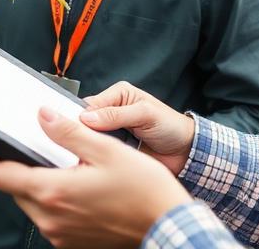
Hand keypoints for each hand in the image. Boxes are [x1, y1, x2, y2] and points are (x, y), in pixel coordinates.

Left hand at [0, 106, 191, 247]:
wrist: (168, 228)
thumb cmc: (144, 191)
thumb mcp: (107, 150)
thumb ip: (70, 132)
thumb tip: (42, 115)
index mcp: (52, 192)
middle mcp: (49, 218)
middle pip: (11, 185)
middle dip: (5, 161)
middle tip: (5, 136)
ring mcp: (59, 234)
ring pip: (30, 200)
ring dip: (31, 178)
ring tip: (50, 156)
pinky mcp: (71, 242)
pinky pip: (48, 214)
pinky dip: (49, 194)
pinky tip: (70, 180)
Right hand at [79, 81, 194, 174]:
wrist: (185, 152)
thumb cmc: (170, 126)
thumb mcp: (146, 114)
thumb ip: (117, 115)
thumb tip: (87, 118)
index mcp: (118, 94)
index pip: (89, 104)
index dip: (80, 118)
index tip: (73, 131)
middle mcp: (111, 111)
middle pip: (84, 121)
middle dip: (81, 133)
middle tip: (77, 145)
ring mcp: (111, 132)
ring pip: (88, 138)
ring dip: (86, 146)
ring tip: (82, 156)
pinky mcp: (113, 149)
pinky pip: (96, 152)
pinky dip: (93, 156)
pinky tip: (90, 163)